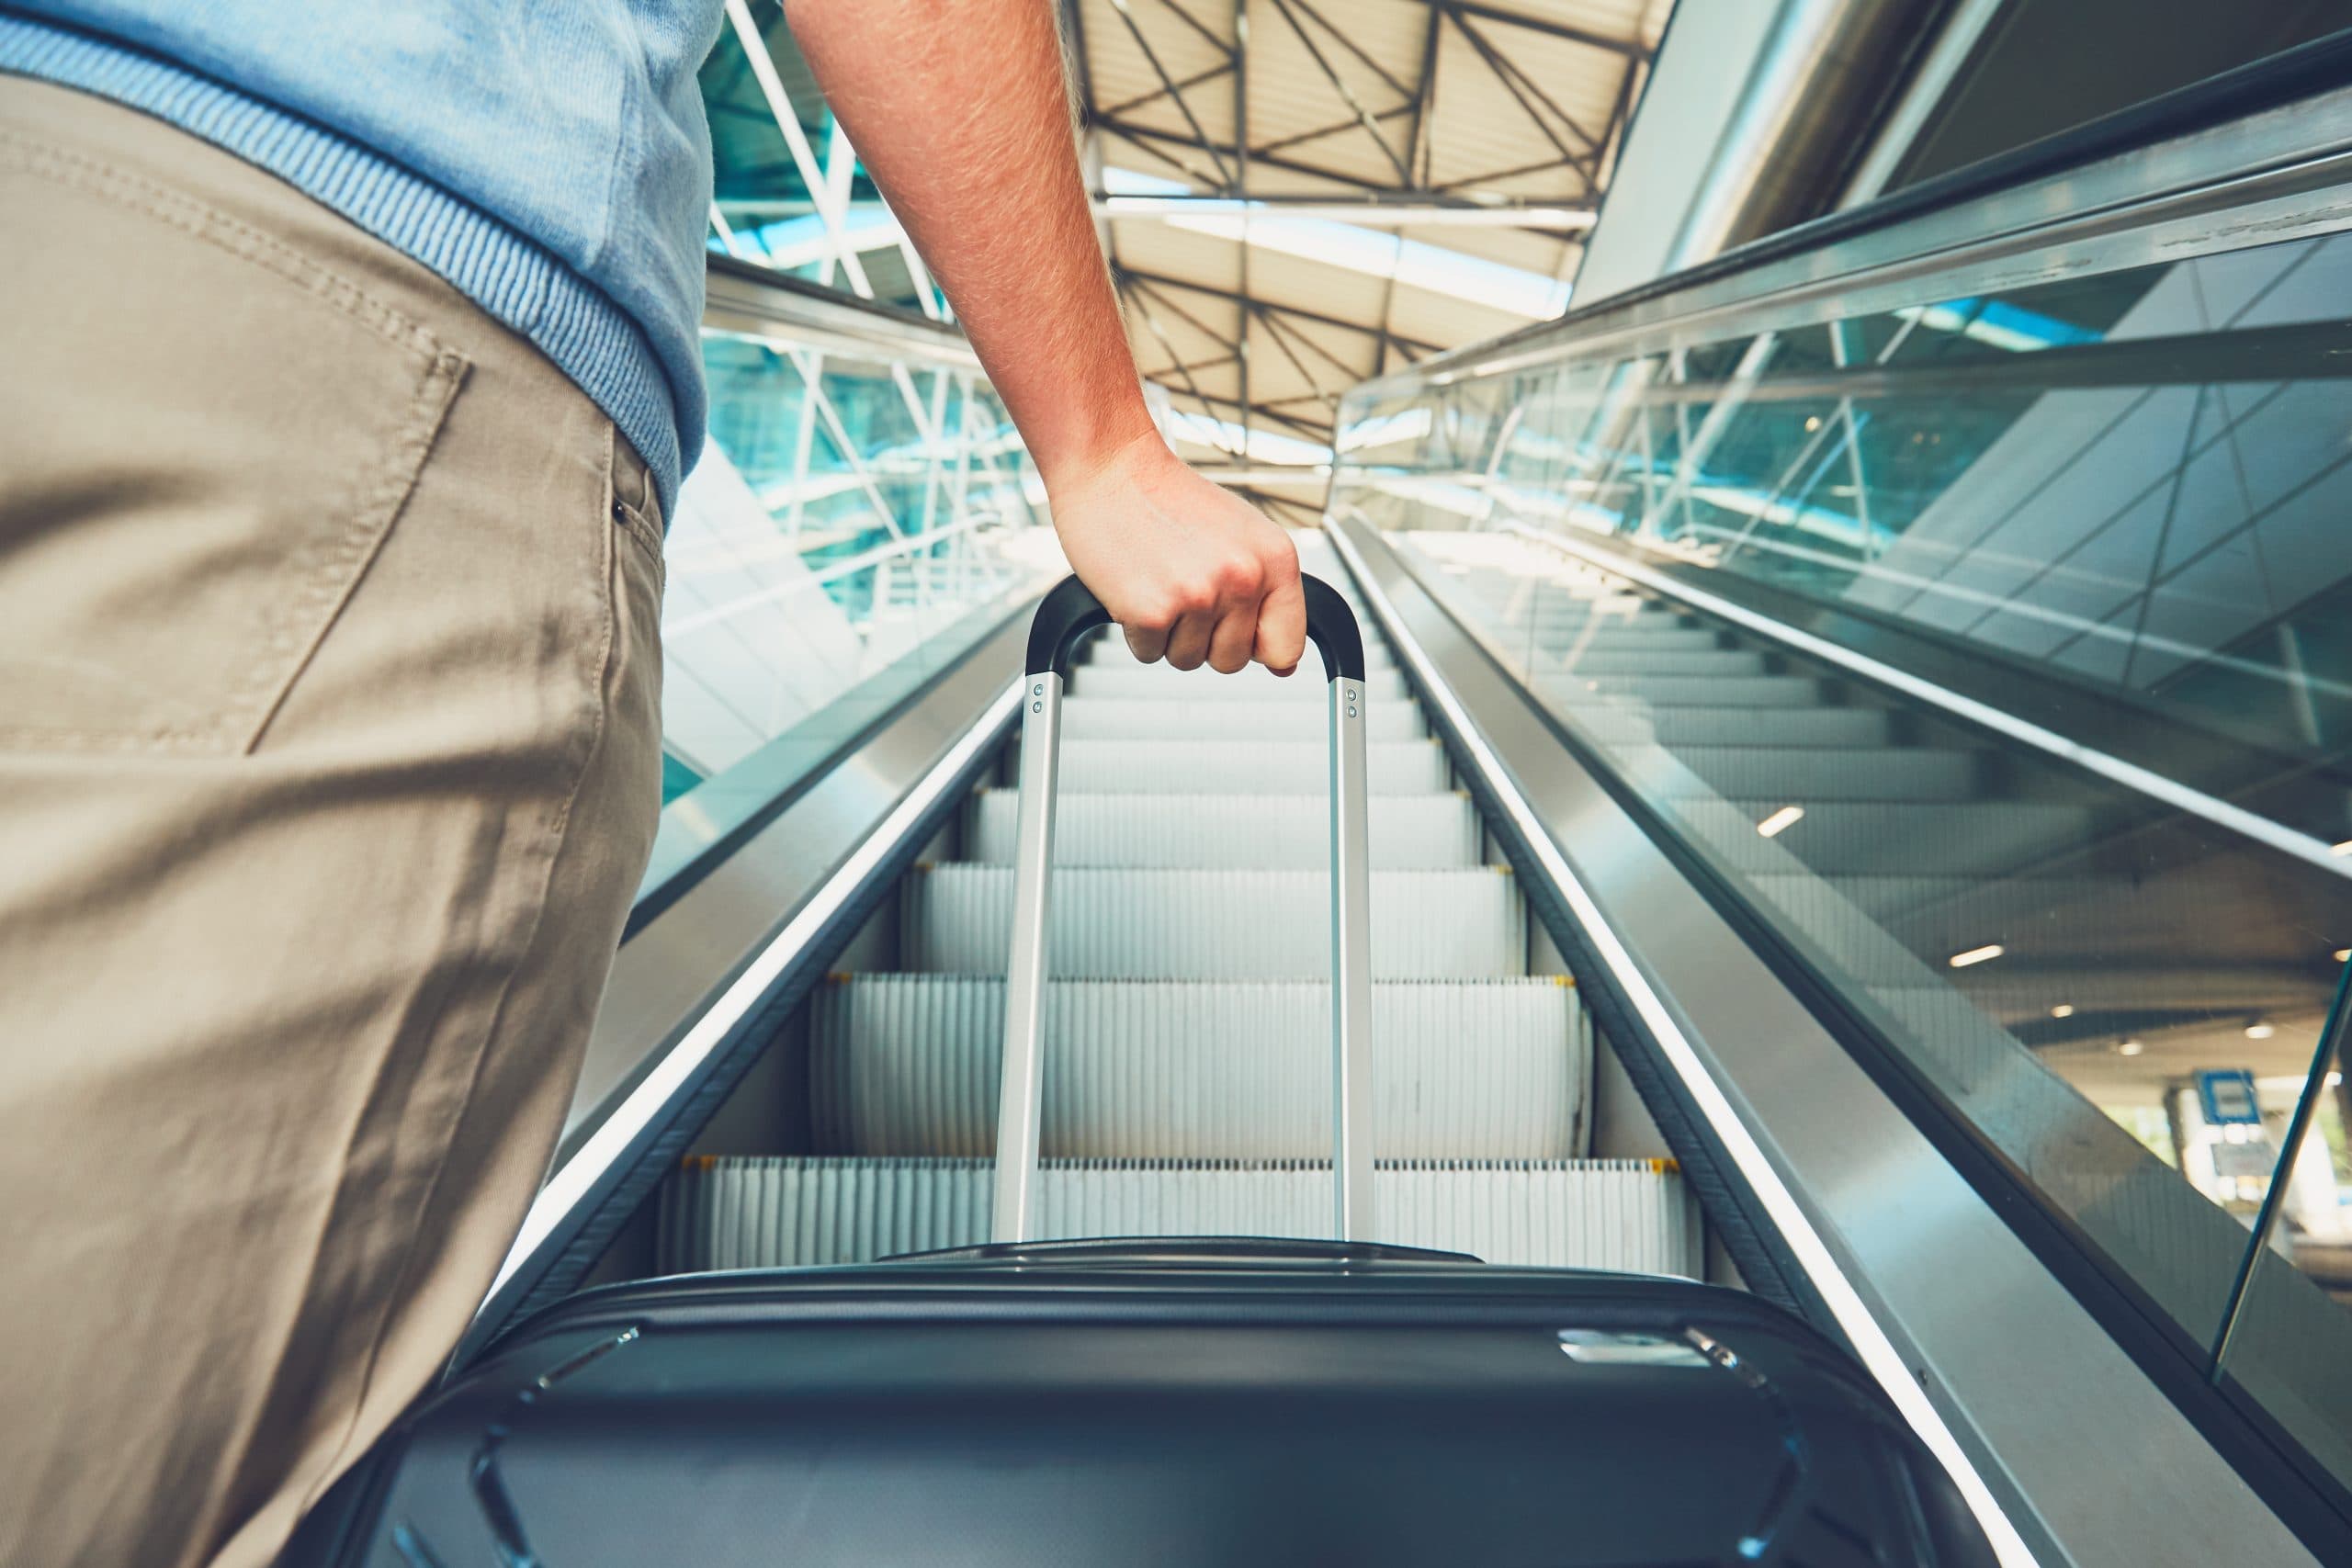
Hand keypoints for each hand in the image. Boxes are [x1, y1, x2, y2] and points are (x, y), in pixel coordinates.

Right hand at [1045, 435, 1306, 674]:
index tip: (1238, 632)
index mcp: (1275, 559)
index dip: (1257, 646)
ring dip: (1168, 633)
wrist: (1111, 467)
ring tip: (1160, 581)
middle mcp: (1243, 578)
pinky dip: (1135, 629)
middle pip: (1232, 662)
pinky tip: (1136, 586)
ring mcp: (1199, 596)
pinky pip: (1149, 654)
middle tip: (1184, 588)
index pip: (1288, 646)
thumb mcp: (1242, 535)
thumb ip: (1267, 593)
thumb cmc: (1168, 498)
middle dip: (1204, 638)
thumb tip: (1284, 662)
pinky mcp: (1153, 611)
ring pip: (1187, 660)